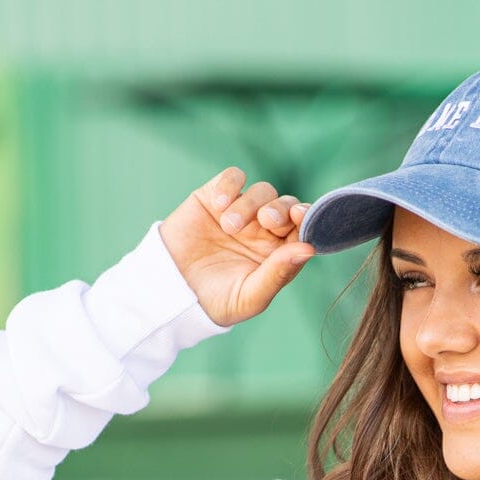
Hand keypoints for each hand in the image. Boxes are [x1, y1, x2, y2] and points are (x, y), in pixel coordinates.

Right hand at [158, 166, 314, 327]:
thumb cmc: (215, 302)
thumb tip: (308, 248)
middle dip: (281, 209)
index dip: (307, 219)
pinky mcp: (216, 197)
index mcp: (278, 255)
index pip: (302, 230)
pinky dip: (230, 185)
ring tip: (229, 227)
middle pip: (286, 206)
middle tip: (267, 221)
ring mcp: (241, 212)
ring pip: (262, 191)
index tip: (300, 216)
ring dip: (249, 205)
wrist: (171, 290)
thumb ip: (279, 273)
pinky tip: (219, 205)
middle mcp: (263, 232)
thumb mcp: (250, 296)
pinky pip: (233, 177)